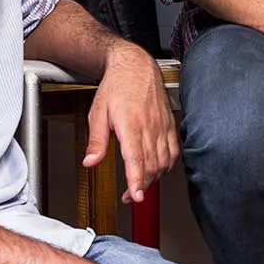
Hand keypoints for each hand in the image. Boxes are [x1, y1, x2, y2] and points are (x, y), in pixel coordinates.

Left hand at [86, 43, 179, 200]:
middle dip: (142, 186)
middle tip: (131, 196)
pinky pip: (174, 151)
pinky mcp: (169, 125)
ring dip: (154, 178)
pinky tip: (159, 169)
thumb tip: (90, 162)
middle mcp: (149, 127)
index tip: (135, 196)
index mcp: (130, 124)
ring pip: (163, 161)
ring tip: (142, 185)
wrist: (136, 66)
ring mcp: (162, 126)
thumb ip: (96, 140)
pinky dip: (167, 165)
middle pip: (151, 165)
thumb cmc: (117, 87)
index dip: (136, 181)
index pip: (136, 159)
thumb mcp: (98, 112)